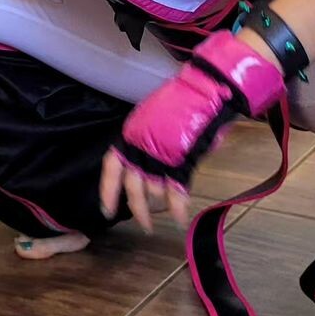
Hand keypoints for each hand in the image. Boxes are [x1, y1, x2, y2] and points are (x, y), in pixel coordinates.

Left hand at [98, 31, 285, 233]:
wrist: (208, 89)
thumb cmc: (186, 102)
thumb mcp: (158, 122)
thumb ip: (151, 145)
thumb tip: (152, 170)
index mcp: (132, 134)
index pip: (112, 166)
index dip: (108, 190)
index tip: (106, 211)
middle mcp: (141, 145)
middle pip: (132, 186)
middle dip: (138, 209)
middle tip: (145, 226)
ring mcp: (160, 153)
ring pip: (153, 191)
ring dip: (160, 206)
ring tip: (168, 215)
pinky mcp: (181, 160)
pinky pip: (176, 192)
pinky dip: (178, 208)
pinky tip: (181, 219)